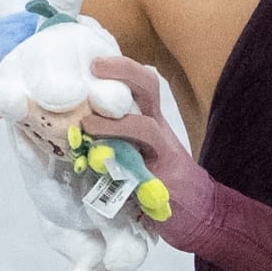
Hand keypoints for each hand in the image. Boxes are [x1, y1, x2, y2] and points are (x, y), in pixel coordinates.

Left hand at [81, 55, 214, 252]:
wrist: (201, 215)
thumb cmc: (160, 182)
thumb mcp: (136, 154)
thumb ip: (112, 141)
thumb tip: (70, 130)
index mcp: (150, 120)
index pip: (139, 83)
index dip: (119, 65)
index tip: (91, 54)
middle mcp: (158, 131)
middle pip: (147, 87)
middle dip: (122, 71)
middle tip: (94, 66)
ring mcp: (164, 155)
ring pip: (145, 128)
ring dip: (115, 124)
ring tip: (88, 125)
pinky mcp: (165, 183)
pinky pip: (144, 170)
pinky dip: (122, 167)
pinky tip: (102, 168)